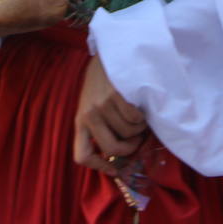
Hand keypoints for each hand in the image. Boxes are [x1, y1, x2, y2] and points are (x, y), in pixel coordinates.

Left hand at [73, 56, 146, 175]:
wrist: (108, 54)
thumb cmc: (101, 82)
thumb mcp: (91, 105)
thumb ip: (99, 126)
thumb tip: (118, 153)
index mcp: (80, 121)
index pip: (82, 155)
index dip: (100, 167)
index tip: (115, 170)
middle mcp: (89, 114)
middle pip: (112, 147)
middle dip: (129, 148)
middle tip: (136, 140)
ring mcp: (102, 104)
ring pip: (128, 132)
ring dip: (139, 128)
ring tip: (138, 117)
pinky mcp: (116, 94)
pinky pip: (135, 118)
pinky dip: (142, 116)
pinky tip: (139, 106)